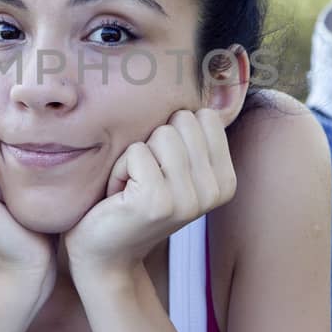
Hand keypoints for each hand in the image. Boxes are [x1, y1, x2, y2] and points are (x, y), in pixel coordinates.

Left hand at [63, 107, 236, 278]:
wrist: (105, 254)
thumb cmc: (133, 200)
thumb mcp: (173, 168)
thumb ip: (191, 136)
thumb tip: (207, 77)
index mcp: (225, 181)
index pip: (204, 116)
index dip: (172, 134)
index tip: (162, 169)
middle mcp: (215, 192)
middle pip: (182, 121)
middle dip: (153, 143)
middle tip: (144, 179)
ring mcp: (189, 199)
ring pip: (160, 134)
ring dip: (134, 158)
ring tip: (133, 188)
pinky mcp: (158, 202)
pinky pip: (136, 152)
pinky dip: (119, 169)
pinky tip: (120, 198)